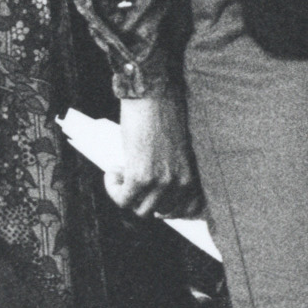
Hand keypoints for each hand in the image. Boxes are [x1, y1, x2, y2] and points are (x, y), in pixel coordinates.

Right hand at [109, 94, 202, 218]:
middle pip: (160, 211)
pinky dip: (113, 188)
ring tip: (123, 172)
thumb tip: (155, 189)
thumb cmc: (165, 115)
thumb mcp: (177, 150)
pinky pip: (123, 200)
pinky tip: (113, 170)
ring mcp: (162, 182)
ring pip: (140, 210)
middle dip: (144, 199)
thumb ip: (173, 170)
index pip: (188, 208)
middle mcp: (181, 182)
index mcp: (194, 174)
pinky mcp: (140, 177)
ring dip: (127, 195)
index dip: (168, 206)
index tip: (153, 196)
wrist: (153, 95)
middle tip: (133, 179)